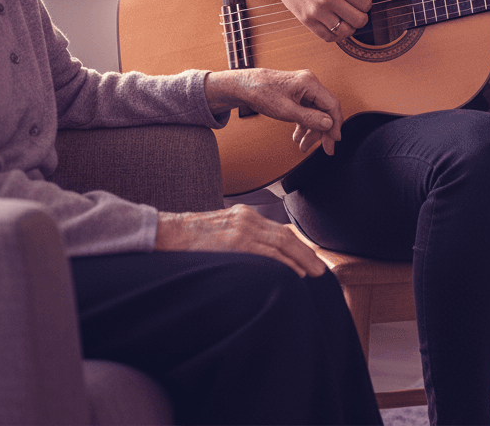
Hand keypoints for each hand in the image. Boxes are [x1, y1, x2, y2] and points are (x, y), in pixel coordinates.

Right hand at [155, 205, 326, 276]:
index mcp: (244, 215)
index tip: (310, 258)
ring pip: (282, 243)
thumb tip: (257, 256)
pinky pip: (267, 253)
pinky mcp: (236, 241)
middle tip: (322, 268)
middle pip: (286, 236)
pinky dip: (285, 263)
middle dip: (306, 253)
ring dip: (302, 259)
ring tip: (316, 272)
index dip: (297, 245)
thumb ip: (239, 239)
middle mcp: (247, 218)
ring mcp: (242, 228)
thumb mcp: (220, 232)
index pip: (278, 230)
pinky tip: (296, 273)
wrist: (168, 232)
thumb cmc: (190, 238)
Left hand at [205, 67, 342, 154]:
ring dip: (311, 130)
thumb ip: (309, 118)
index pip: (332, 105)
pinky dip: (304, 124)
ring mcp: (304, 88)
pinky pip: (308, 110)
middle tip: (323, 149)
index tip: (334, 140)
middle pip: (325, 110)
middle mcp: (310, 83)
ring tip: (303, 146)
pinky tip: (298, 136)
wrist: (245, 86)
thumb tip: (329, 124)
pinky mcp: (298, 93)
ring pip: (316, 112)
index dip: (336, 124)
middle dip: (322, 131)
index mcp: (310, 83)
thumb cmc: (261, 93)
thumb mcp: (286, 110)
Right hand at [213, 0, 378, 42]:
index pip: (366, 3)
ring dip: (350, 28)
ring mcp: (317, 10)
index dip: (367, 4)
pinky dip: (336, 36)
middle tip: (355, 13)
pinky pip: (328, 37)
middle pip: (359, 19)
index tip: (361, 2)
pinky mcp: (307, 20)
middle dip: (361, 18)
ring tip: (346, 21)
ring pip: (346, 31)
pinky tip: (335, 27)